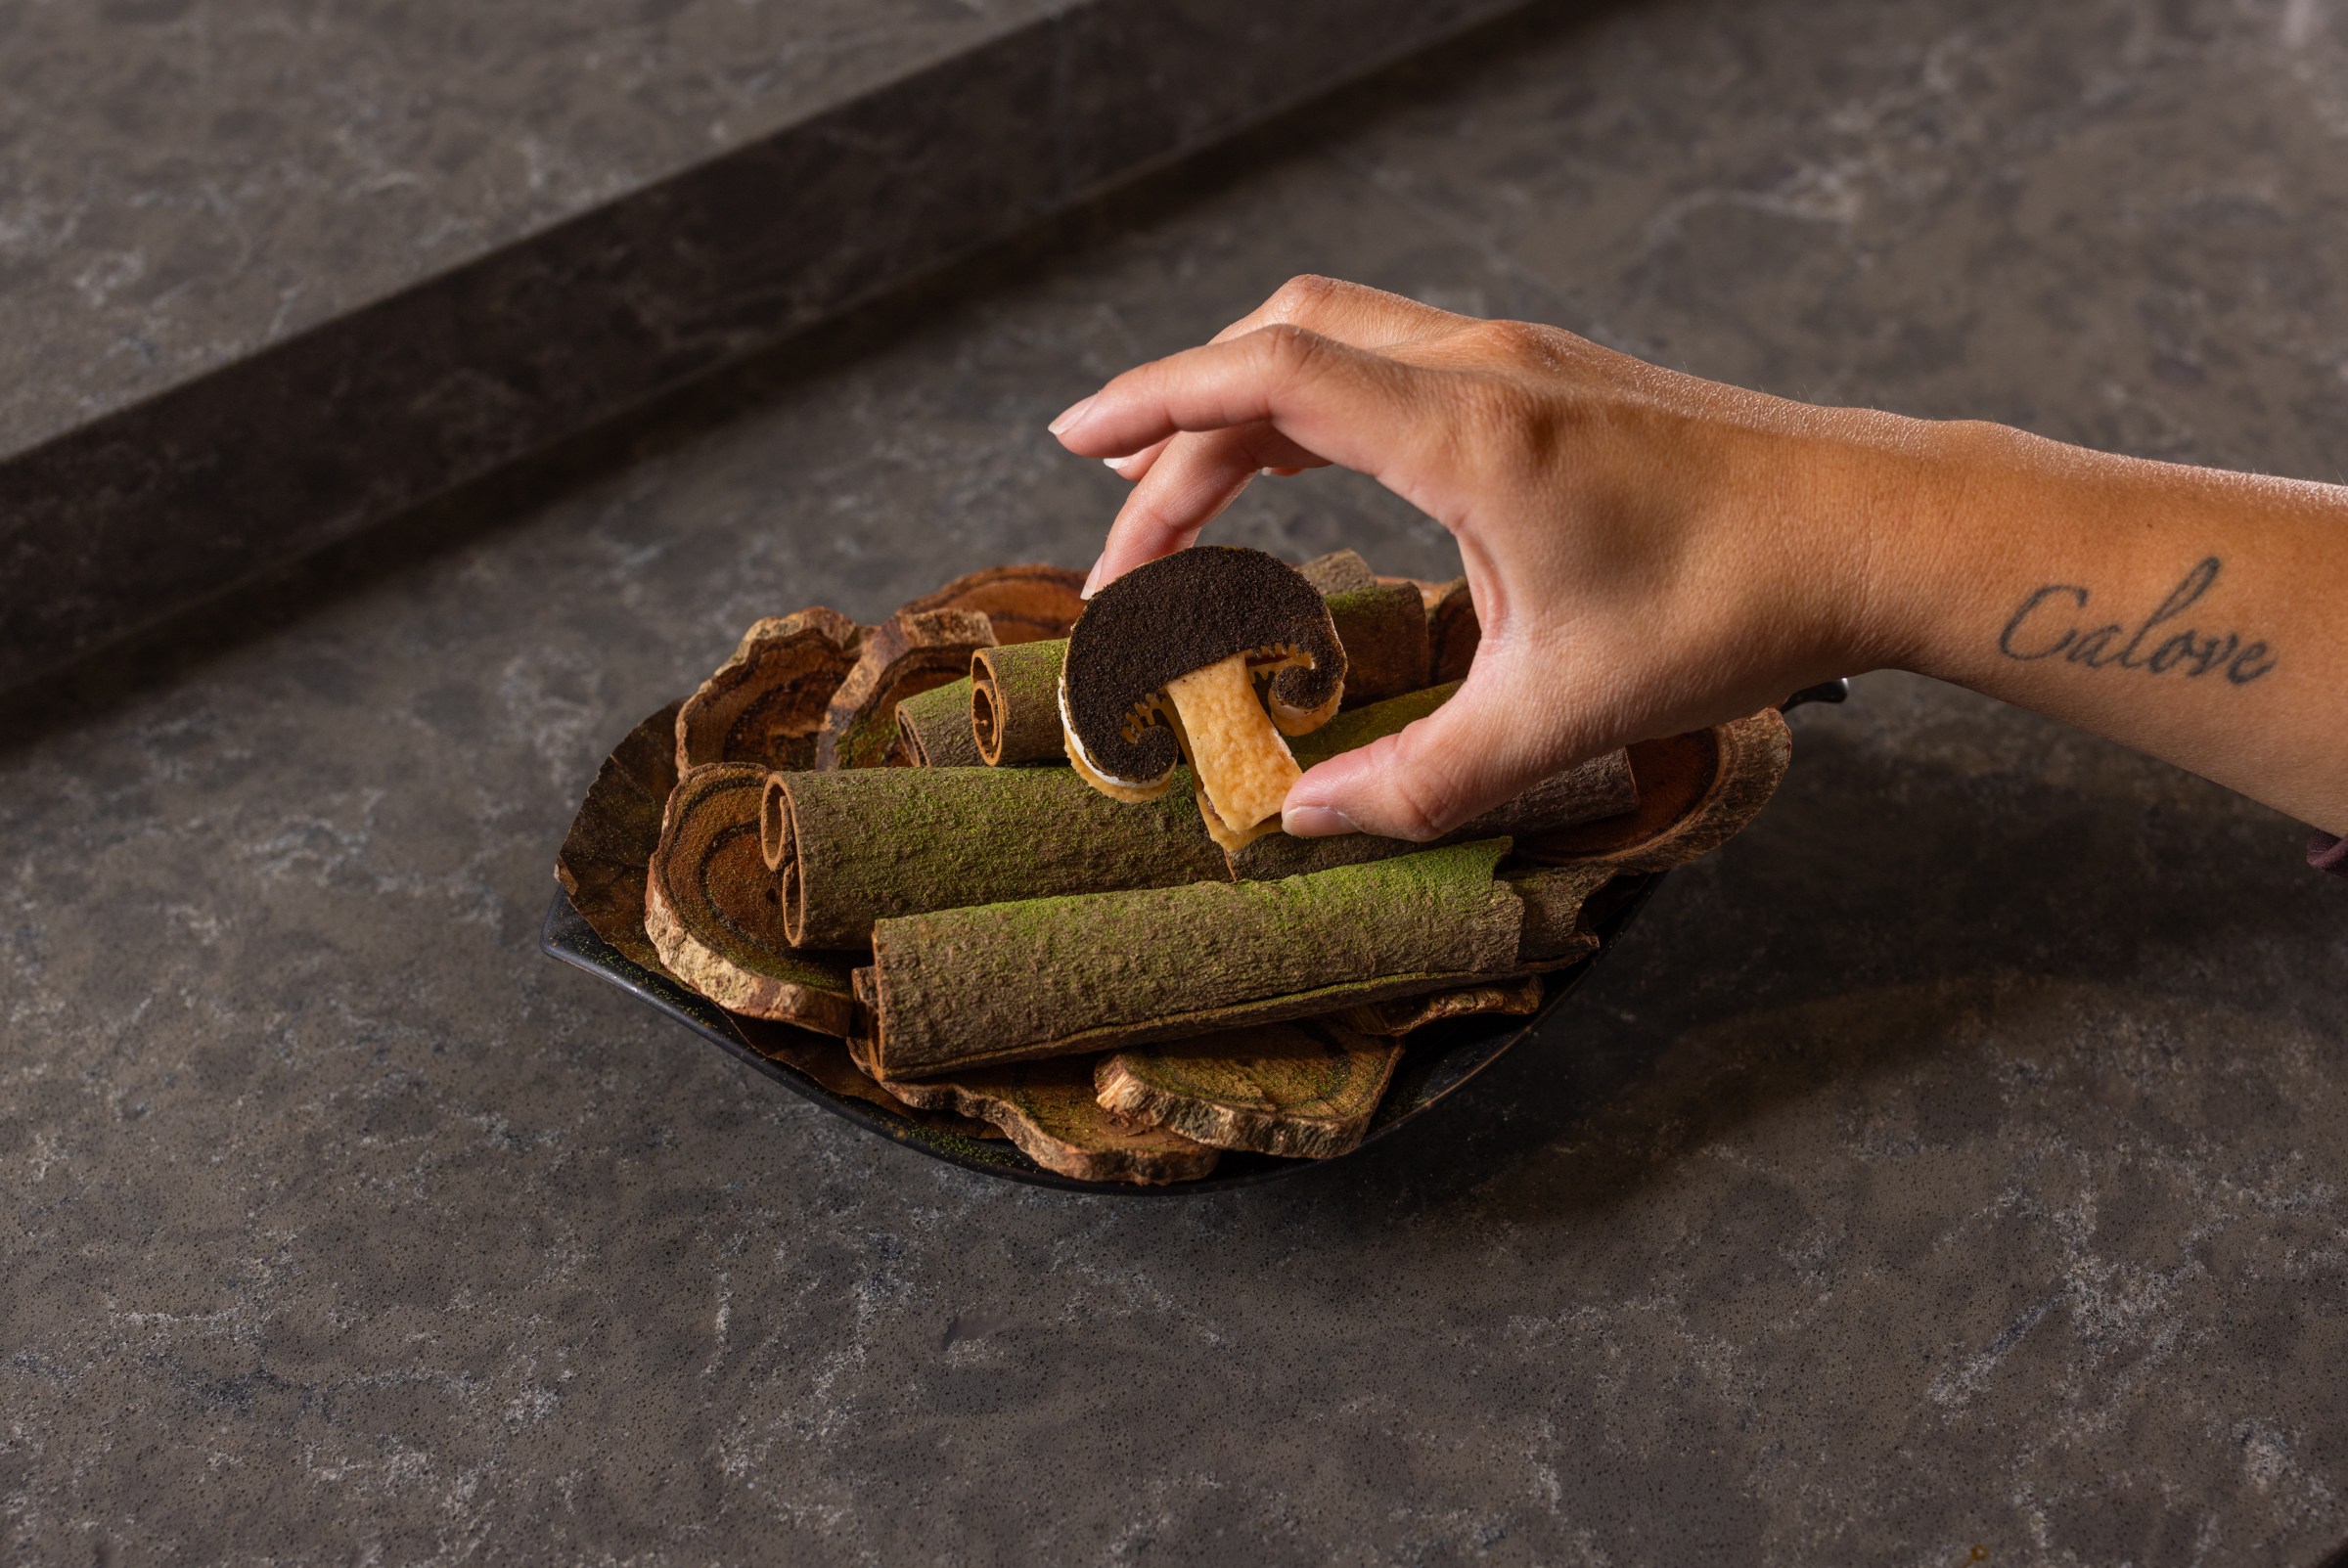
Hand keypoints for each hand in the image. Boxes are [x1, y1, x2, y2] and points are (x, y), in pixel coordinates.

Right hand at [1049, 276, 1935, 839]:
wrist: (1879, 526)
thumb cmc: (1737, 606)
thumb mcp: (1564, 714)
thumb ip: (1419, 779)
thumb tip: (1303, 827)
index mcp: (1471, 432)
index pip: (1266, 379)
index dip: (1151, 403)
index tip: (1070, 442)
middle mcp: (1484, 368)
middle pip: (1280, 351)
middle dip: (1181, 436)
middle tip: (1129, 544)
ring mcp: (1522, 359)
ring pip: (1337, 343)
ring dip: (1250, 416)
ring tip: (1184, 501)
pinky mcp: (1551, 378)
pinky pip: (1396, 363)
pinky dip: (1322, 412)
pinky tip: (1317, 488)